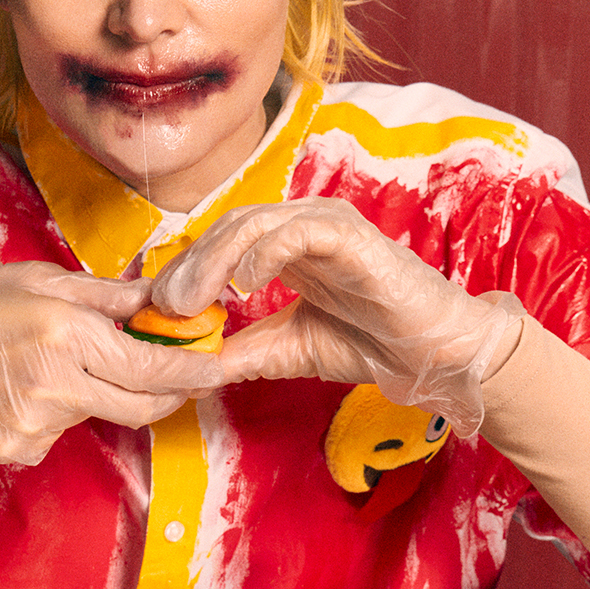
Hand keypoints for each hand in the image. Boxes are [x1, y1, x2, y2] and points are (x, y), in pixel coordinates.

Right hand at [0, 263, 223, 465]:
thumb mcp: (35, 281)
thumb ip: (105, 296)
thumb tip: (160, 298)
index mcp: (64, 334)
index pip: (152, 365)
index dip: (194, 370)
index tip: (219, 364)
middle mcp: (56, 384)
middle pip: (142, 405)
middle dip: (170, 392)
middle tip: (181, 373)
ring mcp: (36, 425)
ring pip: (99, 414)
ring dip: (98, 391)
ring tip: (51, 361)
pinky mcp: (19, 450)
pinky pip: (61, 431)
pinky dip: (58, 411)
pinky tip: (19, 388)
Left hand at [150, 200, 522, 433]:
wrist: (433, 356)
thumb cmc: (371, 343)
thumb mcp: (288, 350)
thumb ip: (242, 351)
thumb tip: (189, 365)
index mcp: (286, 247)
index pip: (221, 243)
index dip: (185, 271)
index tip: (156, 310)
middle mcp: (302, 228)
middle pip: (228, 226)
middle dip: (191, 265)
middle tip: (163, 304)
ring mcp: (327, 227)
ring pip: (254, 222)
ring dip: (215, 258)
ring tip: (191, 297)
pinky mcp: (352, 237)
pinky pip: (298, 232)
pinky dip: (263, 252)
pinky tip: (241, 283)